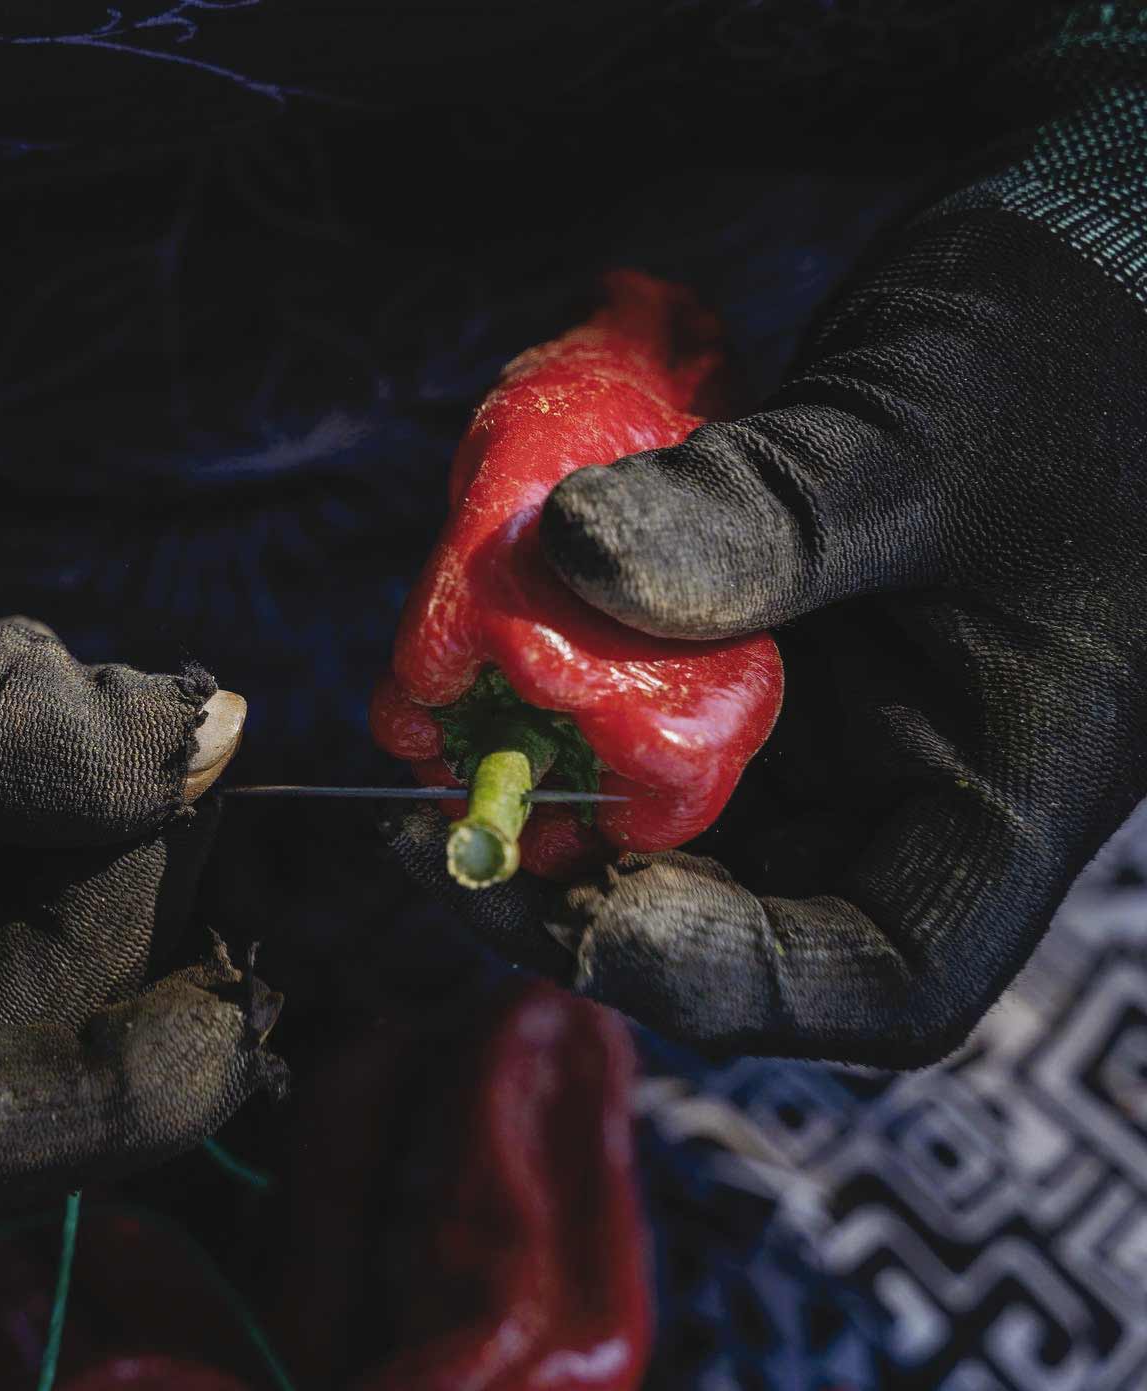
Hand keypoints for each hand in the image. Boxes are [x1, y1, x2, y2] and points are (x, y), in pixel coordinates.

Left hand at [389, 203, 1146, 1066]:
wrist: (1088, 267)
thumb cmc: (1072, 352)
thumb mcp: (922, 439)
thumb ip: (764, 515)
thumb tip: (569, 558)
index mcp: (1007, 792)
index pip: (888, 974)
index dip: (725, 974)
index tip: (582, 906)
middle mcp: (920, 787)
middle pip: (754, 919)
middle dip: (595, 895)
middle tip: (455, 830)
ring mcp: (846, 727)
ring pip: (692, 824)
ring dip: (566, 803)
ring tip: (456, 749)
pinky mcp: (784, 659)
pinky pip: (665, 718)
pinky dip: (579, 704)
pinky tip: (507, 658)